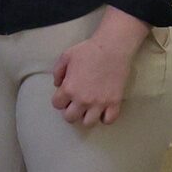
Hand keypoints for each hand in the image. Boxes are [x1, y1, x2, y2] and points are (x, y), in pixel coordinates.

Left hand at [50, 7, 149, 126]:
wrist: (112, 48)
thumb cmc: (88, 50)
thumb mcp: (66, 56)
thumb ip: (57, 71)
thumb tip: (57, 85)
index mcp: (69, 88)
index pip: (57, 104)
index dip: (59, 99)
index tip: (64, 95)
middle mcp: (82, 100)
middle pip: (70, 118)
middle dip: (70, 111)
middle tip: (74, 103)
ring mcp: (99, 103)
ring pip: (88, 123)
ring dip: (86, 116)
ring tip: (88, 108)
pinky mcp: (114, 103)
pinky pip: (108, 120)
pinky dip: (105, 117)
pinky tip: (103, 109)